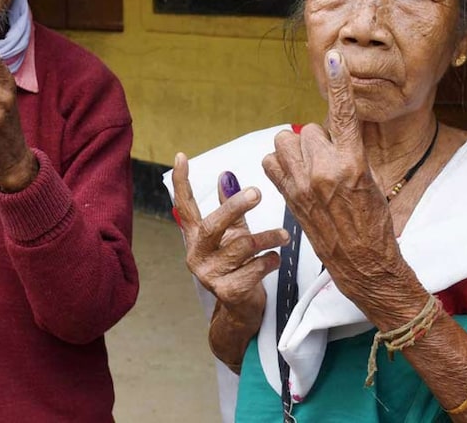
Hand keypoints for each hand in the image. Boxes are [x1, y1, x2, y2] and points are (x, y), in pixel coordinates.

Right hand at [171, 153, 288, 319]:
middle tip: (257, 192)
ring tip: (284, 235)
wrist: (242, 310)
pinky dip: (269, 261)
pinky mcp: (227, 292)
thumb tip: (226, 176)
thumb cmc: (240, 267)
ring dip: (267, 238)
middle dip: (235, 207)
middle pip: (212, 225)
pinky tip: (275, 259)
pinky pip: (253, 269)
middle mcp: (197, 255)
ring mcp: (209, 275)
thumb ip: (231, 208)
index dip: (182, 182)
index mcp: (197, 238)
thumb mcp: (234, 235)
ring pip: (241, 247)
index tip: (182, 156)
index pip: (184, 206)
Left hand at [261, 50, 400, 281]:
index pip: (344, 114)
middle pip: (307, 130)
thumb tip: (332, 133)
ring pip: (284, 143)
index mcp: (353, 163)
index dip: (340, 84)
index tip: (335, 56)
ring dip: (296, 151)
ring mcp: (302, 184)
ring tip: (311, 169)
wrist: (362, 261)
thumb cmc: (373, 222)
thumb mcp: (371, 180)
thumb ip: (349, 152)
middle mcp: (325, 170)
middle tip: (330, 163)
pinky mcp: (288, 197)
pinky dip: (280, 166)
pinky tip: (295, 178)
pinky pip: (270, 163)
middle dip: (317, 141)